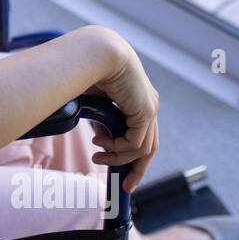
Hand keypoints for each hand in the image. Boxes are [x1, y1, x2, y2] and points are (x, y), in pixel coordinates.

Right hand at [85, 30, 159, 193]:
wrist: (96, 53)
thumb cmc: (88, 70)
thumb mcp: (96, 102)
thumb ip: (102, 120)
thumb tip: (102, 137)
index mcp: (138, 100)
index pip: (142, 135)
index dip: (132, 156)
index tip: (123, 174)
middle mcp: (148, 105)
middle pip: (149, 147)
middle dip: (137, 169)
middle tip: (126, 187)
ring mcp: (150, 108)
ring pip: (142, 149)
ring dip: (118, 157)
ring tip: (97, 156)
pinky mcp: (146, 111)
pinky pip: (136, 143)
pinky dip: (118, 149)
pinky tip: (100, 143)